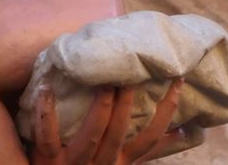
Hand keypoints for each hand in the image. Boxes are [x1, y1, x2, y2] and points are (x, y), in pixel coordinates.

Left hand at [31, 79, 191, 164]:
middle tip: (132, 71)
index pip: (150, 137)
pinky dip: (46, 113)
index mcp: (122, 161)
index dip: (166, 111)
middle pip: (120, 131)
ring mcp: (76, 162)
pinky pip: (48, 135)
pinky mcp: (48, 160)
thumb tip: (182, 130)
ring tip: (104, 79)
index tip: (177, 82)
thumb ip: (147, 149)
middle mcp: (103, 162)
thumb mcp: (124, 163)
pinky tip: (45, 88)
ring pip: (92, 134)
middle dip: (127, 102)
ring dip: (100, 107)